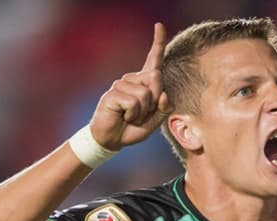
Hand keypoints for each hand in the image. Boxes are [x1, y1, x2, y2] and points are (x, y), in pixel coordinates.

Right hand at [89, 23, 172, 150]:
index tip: (159, 25)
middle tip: (142, 115)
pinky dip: (133, 114)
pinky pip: (134, 102)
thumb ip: (163, 108)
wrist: (112, 139)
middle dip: (156, 101)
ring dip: (142, 112)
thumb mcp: (154, 121)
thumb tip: (164, 94)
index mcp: (144, 83)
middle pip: (157, 78)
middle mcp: (133, 79)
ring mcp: (121, 84)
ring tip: (131, 117)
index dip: (158, 42)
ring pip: (146, 94)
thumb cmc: (132, 128)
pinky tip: (124, 116)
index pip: (153, 60)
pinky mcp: (113, 92)